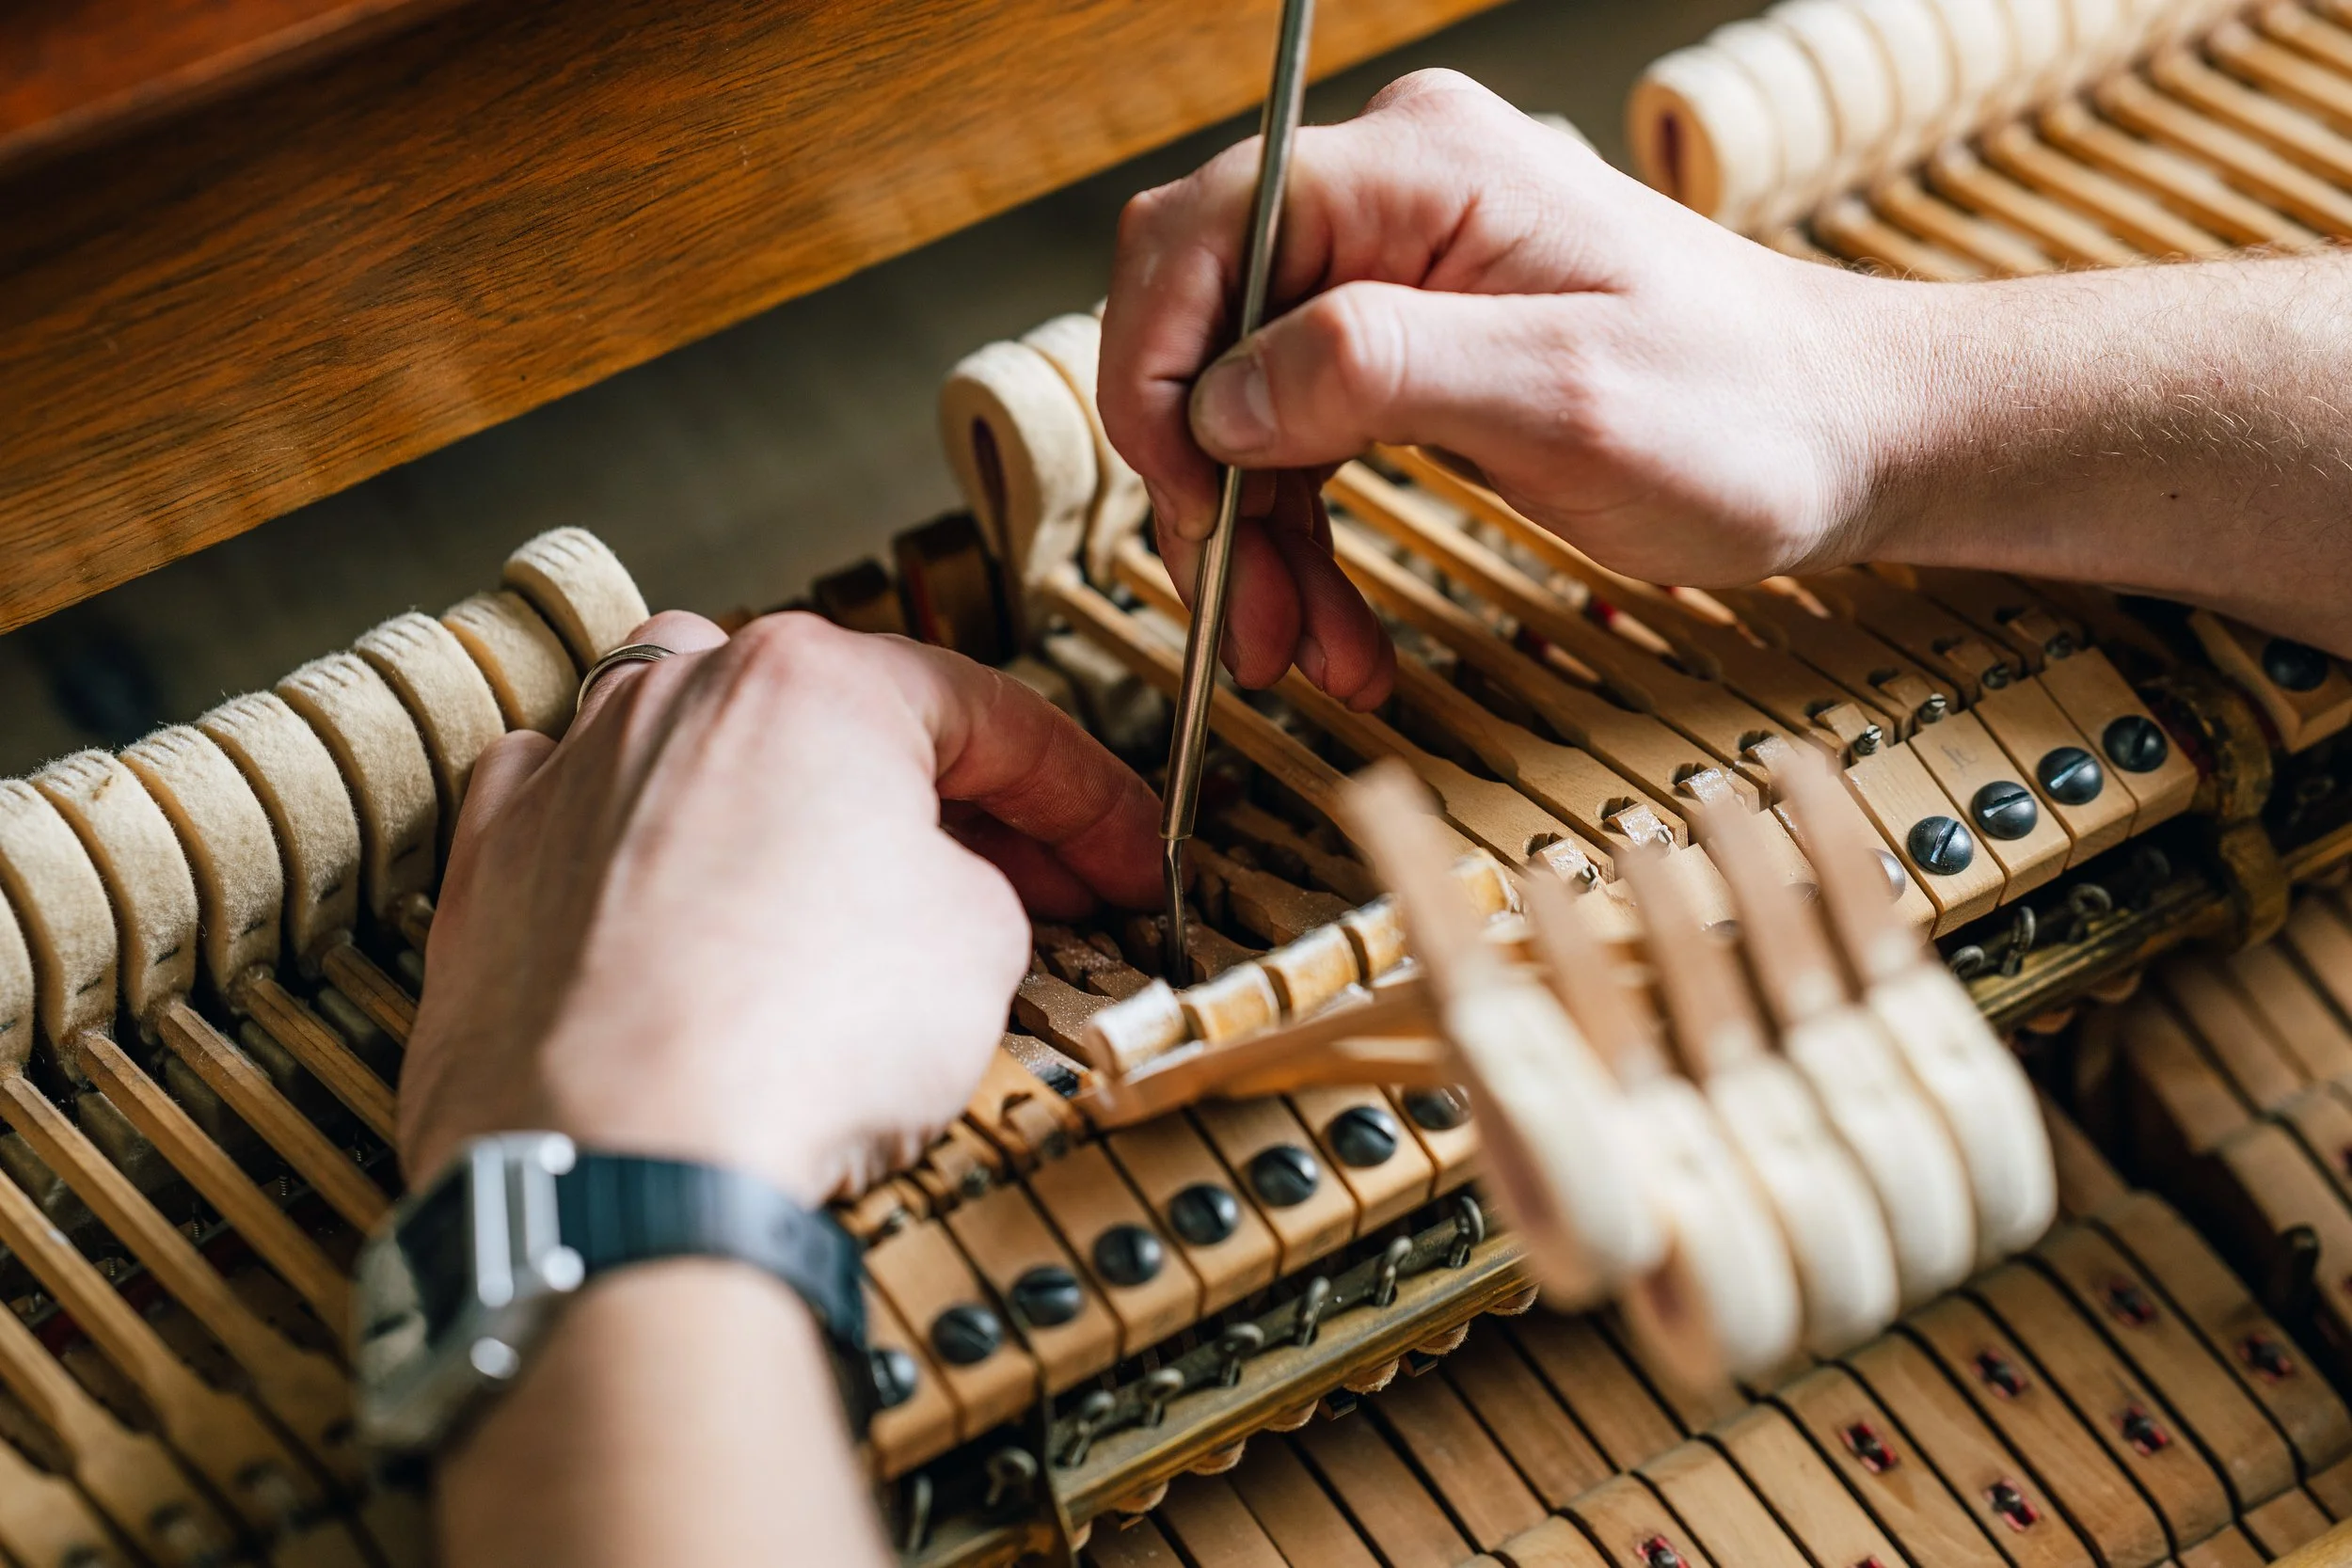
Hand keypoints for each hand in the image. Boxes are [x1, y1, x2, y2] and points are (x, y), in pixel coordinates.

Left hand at [399, 611, 1161, 1203]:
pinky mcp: (491, 866)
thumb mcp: (982, 944)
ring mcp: (568, 772)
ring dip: (784, 796)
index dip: (1083, 800)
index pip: (992, 718)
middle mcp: (679, 694)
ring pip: (701, 740)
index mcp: (816, 679)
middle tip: (1024, 885)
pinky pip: (580, 816)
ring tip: (839, 876)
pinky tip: (675, 894)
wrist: (618, 1165)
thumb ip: (974, 880)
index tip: (1125, 861)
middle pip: (846, 722)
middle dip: (947, 802)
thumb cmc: (799, 1042)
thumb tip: (936, 889)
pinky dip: (639, 843)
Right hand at [1100, 69, 1904, 699]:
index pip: (1197, 236)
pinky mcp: (1410, 344)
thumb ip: (1380, 371)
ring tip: (1299, 651)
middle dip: (1206, 490)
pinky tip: (1328, 626)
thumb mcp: (1567, 398)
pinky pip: (1300, 438)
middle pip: (1202, 332)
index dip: (1154, 377)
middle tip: (1241, 618)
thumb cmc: (1742, 412)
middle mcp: (1388, 198)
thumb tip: (1222, 396)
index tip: (1189, 506)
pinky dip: (1299, 539)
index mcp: (1414, 167)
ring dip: (1251, 540)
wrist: (1841, 438)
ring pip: (1239, 405)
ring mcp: (1396, 271)